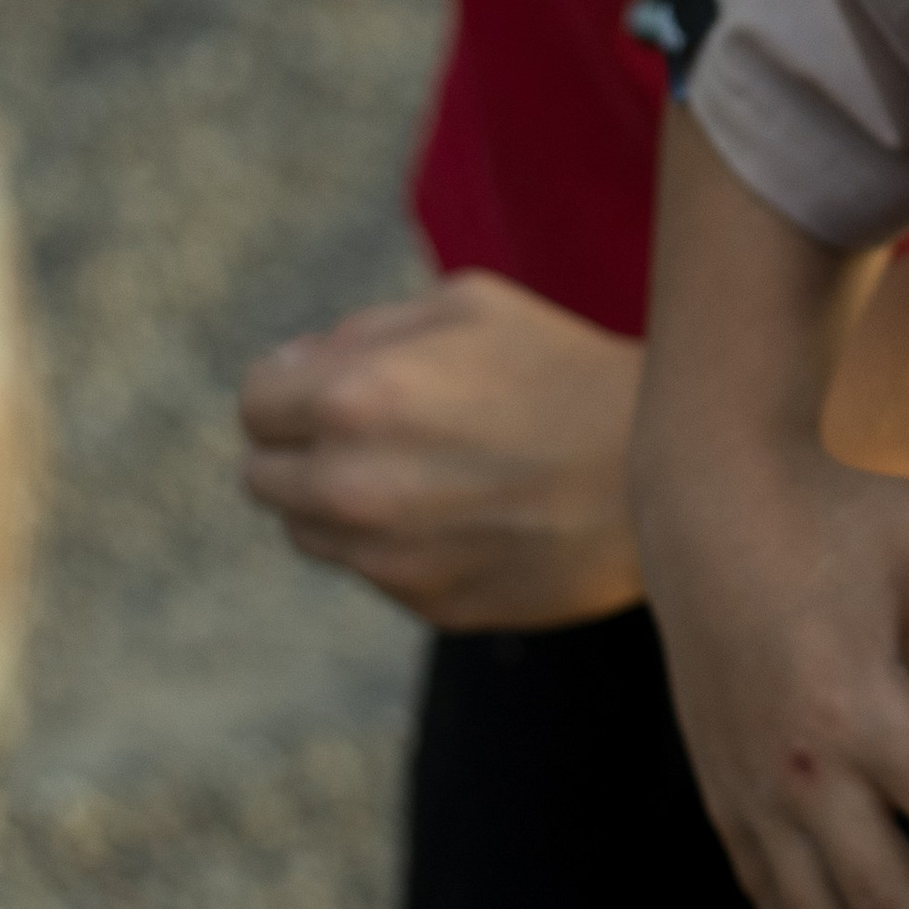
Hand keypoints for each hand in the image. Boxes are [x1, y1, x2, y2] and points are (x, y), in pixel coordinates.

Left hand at [238, 269, 641, 628]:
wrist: (654, 469)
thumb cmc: (558, 367)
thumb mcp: (466, 304)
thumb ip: (364, 332)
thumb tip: (301, 369)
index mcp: (352, 398)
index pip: (254, 404)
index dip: (289, 386)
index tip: (329, 383)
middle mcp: (352, 486)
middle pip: (264, 475)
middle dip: (304, 446)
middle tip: (378, 426)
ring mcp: (385, 557)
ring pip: (309, 530)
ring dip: (343, 498)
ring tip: (428, 467)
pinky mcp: (425, 604)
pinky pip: (375, 569)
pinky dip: (401, 540)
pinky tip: (469, 508)